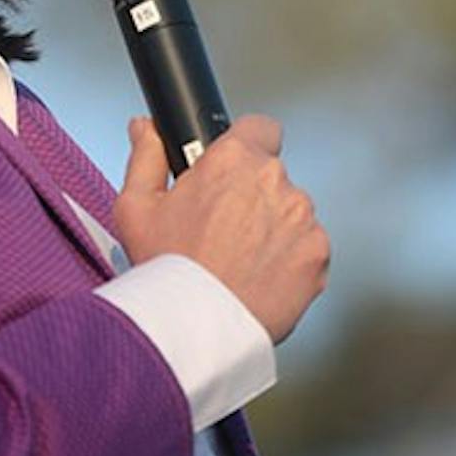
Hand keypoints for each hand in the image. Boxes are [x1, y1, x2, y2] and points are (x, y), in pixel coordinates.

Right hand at [112, 115, 329, 343]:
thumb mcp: (137, 207)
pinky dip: (290, 260)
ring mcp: (302, 218)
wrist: (198, 327)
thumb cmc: (166, 269)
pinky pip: (307, 248)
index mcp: (233, 159)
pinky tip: (259, 277)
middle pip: (272, 176)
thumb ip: (146, 157)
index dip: (248, 145)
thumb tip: (146, 129)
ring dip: (273, 228)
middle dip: (253, 195)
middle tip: (223, 228)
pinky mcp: (318, 254)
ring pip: (292, 213)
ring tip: (240, 260)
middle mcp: (275, 180)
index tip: (234, 168)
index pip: (260, 127)